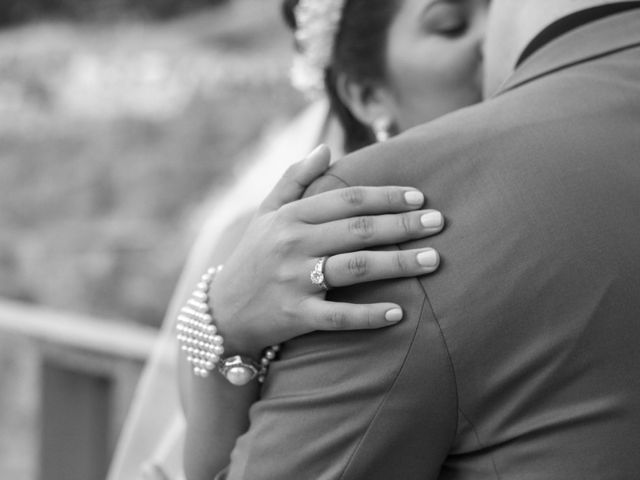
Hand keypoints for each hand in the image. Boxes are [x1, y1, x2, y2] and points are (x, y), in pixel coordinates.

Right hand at [211, 145, 444, 355]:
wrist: (222, 311)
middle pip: (357, 230)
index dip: (385, 196)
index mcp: (290, 217)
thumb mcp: (266, 213)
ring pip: (354, 268)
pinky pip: (339, 316)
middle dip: (401, 225)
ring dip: (397, 263)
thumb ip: (294, 179)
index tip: (419, 198)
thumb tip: (326, 148)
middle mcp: (292, 244)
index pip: (346, 199)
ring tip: (432, 260)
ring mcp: (294, 281)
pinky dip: (368, 315)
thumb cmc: (252, 257)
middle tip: (439, 223)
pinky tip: (398, 313)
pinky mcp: (295, 316)